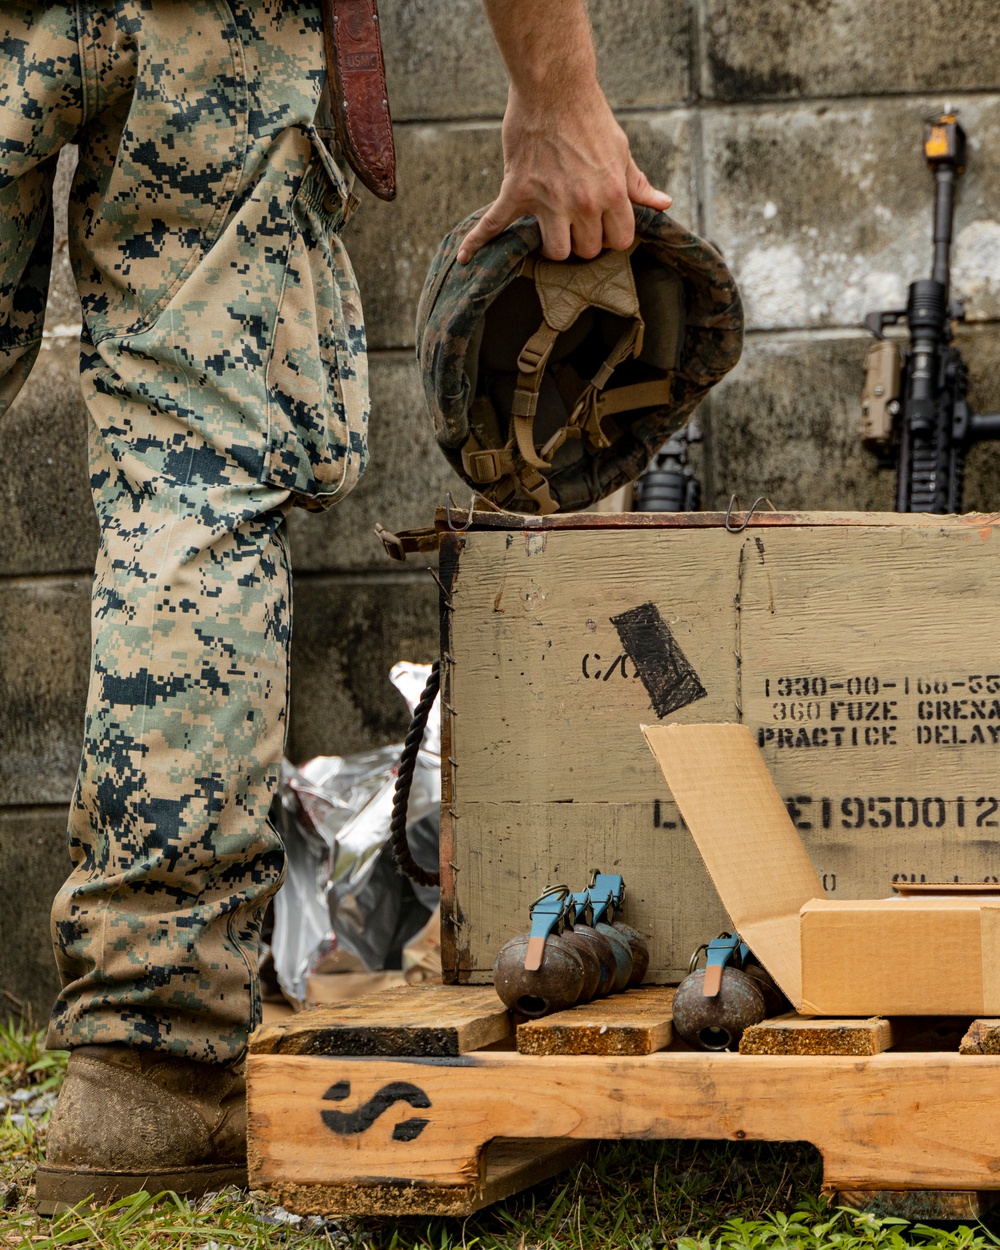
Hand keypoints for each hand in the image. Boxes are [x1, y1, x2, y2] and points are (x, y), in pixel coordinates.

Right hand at [458, 86, 670, 263]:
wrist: (554, 86)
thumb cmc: (590, 117)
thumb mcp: (621, 151)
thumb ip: (638, 184)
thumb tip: (664, 204)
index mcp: (611, 193)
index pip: (618, 241)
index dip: (612, 236)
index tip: (604, 227)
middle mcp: (582, 203)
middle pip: (585, 250)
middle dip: (583, 241)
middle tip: (578, 223)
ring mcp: (548, 200)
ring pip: (553, 251)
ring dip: (553, 244)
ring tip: (553, 229)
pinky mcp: (517, 191)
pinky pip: (494, 225)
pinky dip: (477, 242)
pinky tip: (466, 258)